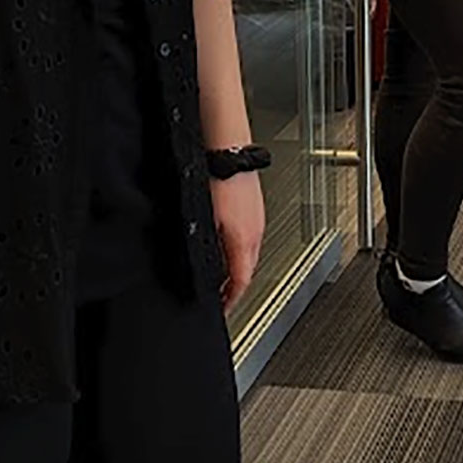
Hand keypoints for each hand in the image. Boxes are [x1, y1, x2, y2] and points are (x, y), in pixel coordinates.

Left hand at [211, 171, 264, 311]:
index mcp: (244, 242)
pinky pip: (249, 239)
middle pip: (248, 272)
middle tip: (220, 298)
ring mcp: (257, 220)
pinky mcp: (254, 209)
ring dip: (237, 269)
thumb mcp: (205, 223)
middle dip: (234, 288)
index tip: (222, 310)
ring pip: (250, 255)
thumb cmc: (218, 181)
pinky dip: (239, 251)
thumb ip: (206, 250)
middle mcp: (255, 234)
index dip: (230, 301)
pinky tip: (226, 245)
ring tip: (221, 276)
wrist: (229, 152)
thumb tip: (205, 271)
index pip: (241, 283)